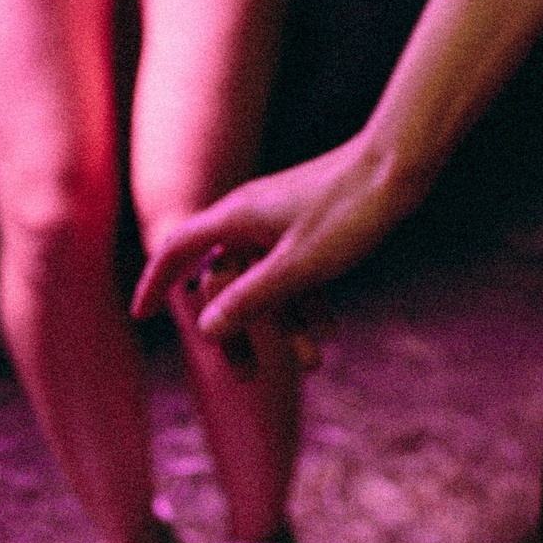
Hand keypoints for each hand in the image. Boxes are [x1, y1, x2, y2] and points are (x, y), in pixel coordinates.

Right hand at [132, 135, 409, 342]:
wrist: (401, 166)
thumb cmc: (348, 210)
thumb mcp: (297, 266)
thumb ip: (250, 298)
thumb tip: (204, 328)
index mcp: (236, 216)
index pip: (179, 248)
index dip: (156, 281)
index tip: (141, 314)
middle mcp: (252, 215)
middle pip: (227, 279)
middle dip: (238, 329)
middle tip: (247, 375)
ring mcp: (282, 218)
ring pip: (268, 280)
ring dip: (285, 323)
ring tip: (313, 364)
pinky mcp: (312, 222)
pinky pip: (297, 269)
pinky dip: (308, 299)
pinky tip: (331, 332)